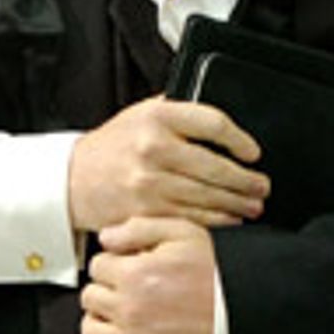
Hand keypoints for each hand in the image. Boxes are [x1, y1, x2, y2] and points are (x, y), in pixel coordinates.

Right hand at [67, 96, 268, 231]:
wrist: (72, 179)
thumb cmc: (110, 147)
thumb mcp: (139, 114)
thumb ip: (176, 111)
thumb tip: (216, 117)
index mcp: (157, 117)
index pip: (213, 123)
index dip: (240, 140)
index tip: (252, 152)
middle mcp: (153, 148)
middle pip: (216, 167)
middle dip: (246, 181)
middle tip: (261, 185)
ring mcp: (149, 183)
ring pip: (208, 197)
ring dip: (237, 203)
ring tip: (252, 204)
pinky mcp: (146, 212)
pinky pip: (192, 218)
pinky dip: (216, 221)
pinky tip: (229, 219)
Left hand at [80, 217, 216, 333]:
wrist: (241, 305)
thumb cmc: (215, 270)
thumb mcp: (181, 232)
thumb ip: (138, 228)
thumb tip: (107, 237)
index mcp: (135, 275)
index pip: (96, 266)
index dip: (109, 261)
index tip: (122, 264)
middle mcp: (131, 309)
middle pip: (90, 297)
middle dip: (102, 288)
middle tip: (120, 286)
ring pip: (91, 332)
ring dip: (97, 320)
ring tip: (112, 313)